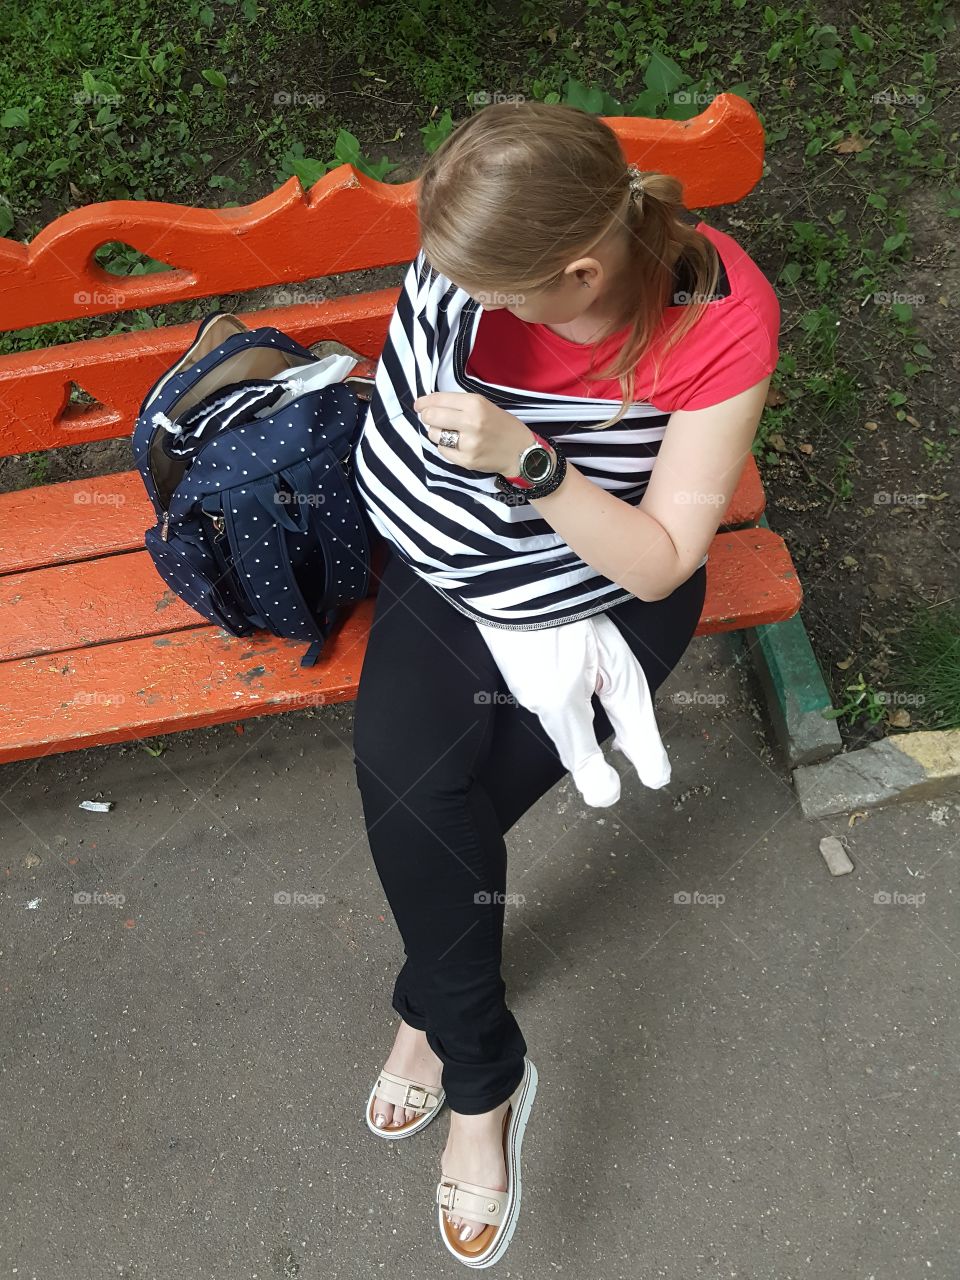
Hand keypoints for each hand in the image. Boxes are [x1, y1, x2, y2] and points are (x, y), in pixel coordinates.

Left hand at [413, 391, 533, 474]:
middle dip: (427, 416)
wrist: (521, 452)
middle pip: (432, 416)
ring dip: (437, 433)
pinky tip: (459, 445)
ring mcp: (468, 443)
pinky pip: (443, 450)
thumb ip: (458, 404)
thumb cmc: (502, 425)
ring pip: (434, 434)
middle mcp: (471, 422)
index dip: (424, 402)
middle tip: (432, 418)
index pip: (438, 400)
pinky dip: (446, 447)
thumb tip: (428, 405)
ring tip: (451, 433)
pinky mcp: (467, 460)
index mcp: (476, 404)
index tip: (419, 405)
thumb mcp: (484, 405)